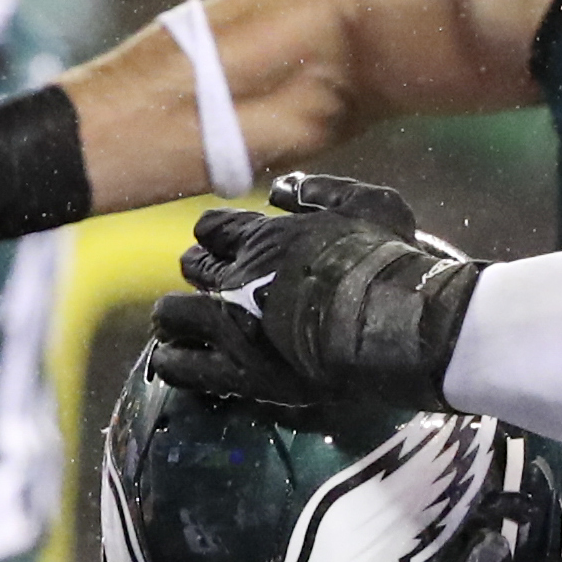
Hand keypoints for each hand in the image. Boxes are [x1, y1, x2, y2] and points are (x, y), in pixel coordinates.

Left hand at [144, 174, 481, 429]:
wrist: (393, 323)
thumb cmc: (390, 262)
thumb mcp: (370, 205)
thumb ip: (324, 192)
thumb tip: (283, 190)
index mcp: (266, 236)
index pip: (215, 229)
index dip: (214, 237)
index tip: (216, 244)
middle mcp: (239, 276)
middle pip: (194, 269)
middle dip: (196, 274)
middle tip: (204, 284)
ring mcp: (233, 325)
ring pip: (174, 315)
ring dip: (174, 318)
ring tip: (175, 327)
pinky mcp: (238, 371)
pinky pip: (182, 366)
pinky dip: (171, 362)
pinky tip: (169, 362)